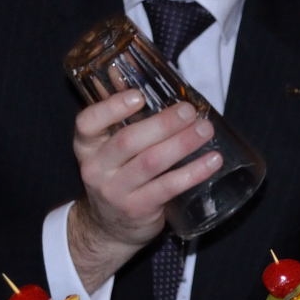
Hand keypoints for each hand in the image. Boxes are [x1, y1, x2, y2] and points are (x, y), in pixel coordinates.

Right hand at [67, 91, 222, 288]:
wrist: (109, 227)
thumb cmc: (118, 175)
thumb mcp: (110, 147)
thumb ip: (121, 116)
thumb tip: (134, 72)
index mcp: (87, 146)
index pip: (88, 123)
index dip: (111, 107)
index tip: (137, 95)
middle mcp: (97, 168)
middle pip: (128, 140)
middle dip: (162, 123)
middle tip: (189, 111)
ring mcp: (116, 191)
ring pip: (151, 162)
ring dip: (182, 143)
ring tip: (206, 130)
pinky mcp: (138, 208)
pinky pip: (169, 187)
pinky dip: (193, 172)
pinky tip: (212, 161)